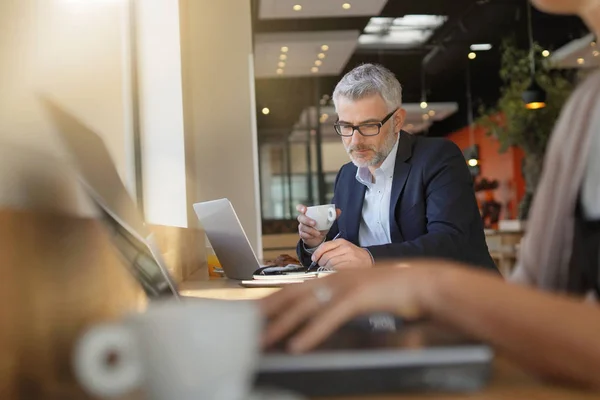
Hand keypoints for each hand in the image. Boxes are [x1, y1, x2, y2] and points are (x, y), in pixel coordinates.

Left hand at [260, 260, 454, 352]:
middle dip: (266, 313)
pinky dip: (312, 333)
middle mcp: (334, 278)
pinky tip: (297, 346)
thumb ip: (339, 303)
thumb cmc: (393, 291)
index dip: (271, 303)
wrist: (426, 282)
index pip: (293, 291)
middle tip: (244, 328)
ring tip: (262, 342)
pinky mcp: (360, 297)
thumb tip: (319, 317)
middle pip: (291, 296)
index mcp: (333, 277)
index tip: (253, 316)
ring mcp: (346, 285)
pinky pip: (330, 317)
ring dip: (281, 325)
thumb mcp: (360, 295)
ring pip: (305, 307)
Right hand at [296, 204, 340, 247]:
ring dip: (311, 230)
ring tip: (318, 233)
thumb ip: (332, 215)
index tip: (304, 210)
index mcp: (308, 213)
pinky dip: (310, 236)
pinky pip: (304, 235)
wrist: (319, 238)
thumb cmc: (321, 226)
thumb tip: (338, 211)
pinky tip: (314, 236)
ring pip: (303, 227)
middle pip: (301, 218)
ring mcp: (302, 227)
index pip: (300, 208)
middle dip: (307, 220)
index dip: (301, 208)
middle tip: (314, 223)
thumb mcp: (327, 221)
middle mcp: (303, 219)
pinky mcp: (302, 234)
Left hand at [311, 239, 372, 269]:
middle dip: (321, 263)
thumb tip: (316, 257)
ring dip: (327, 268)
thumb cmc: (353, 255)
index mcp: (341, 242)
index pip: (324, 246)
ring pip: (331, 263)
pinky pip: (337, 269)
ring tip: (329, 269)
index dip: (317, 253)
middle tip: (322, 265)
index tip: (314, 259)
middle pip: (326, 256)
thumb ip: (330, 250)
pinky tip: (334, 271)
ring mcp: (349, 257)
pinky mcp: (351, 265)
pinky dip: (333, 272)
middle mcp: (345, 248)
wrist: (368, 259)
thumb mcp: (342, 247)